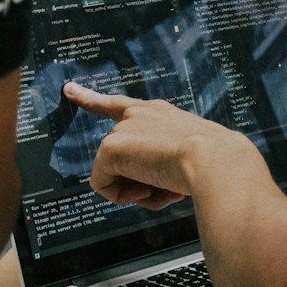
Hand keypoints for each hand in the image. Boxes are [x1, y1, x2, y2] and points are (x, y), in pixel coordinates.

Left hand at [63, 83, 260, 209]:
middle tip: (167, 186)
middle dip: (138, 181)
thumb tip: (148, 187)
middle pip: (119, 157)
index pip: (119, 105)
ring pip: (115, 174)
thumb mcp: (193, 158)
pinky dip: (121, 196)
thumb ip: (166, 165)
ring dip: (138, 190)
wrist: (216, 161)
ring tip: (165, 187)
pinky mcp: (112, 147)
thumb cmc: (215, 164)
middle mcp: (139, 115)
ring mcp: (124, 129)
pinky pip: (102, 185)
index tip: (69, 90)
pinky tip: (147, 190)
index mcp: (160, 113)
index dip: (92, 99)